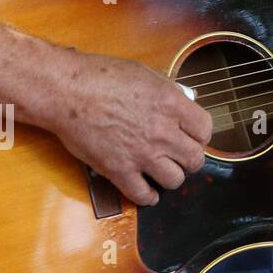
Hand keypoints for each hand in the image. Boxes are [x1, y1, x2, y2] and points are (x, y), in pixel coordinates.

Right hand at [45, 52, 213, 206]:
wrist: (67, 92)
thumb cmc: (103, 76)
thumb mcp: (147, 75)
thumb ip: (169, 93)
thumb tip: (185, 105)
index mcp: (172, 104)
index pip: (205, 129)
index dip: (201, 135)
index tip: (194, 137)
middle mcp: (162, 132)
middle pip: (194, 159)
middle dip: (190, 159)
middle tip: (181, 157)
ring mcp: (141, 153)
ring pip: (174, 180)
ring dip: (171, 177)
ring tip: (164, 171)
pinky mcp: (118, 170)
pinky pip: (143, 195)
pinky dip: (148, 197)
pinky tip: (148, 192)